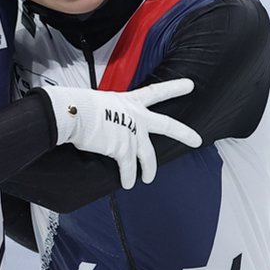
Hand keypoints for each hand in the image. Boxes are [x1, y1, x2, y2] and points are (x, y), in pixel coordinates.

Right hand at [39, 79, 201, 190]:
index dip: (174, 88)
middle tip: (197, 140)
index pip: (156, 92)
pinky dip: (128, 177)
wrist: (71, 113)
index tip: (190, 85)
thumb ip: (111, 114)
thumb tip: (105, 127)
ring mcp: (132, 133)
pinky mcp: (123, 149)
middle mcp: (136, 116)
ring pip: (148, 155)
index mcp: (130, 101)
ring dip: (149, 169)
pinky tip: (127, 184)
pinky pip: (129, 168)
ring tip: (148, 178)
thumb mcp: (100, 103)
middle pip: (166, 125)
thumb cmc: (78, 106)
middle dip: (184, 133)